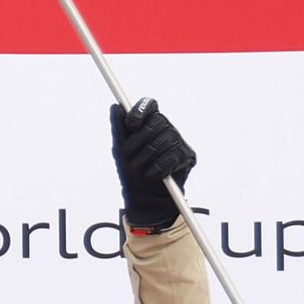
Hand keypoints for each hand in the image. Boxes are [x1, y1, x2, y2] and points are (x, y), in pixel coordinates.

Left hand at [111, 100, 195, 232]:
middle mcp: (166, 129)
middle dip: (138, 141)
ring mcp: (178, 141)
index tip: (131, 124)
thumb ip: (118, 128)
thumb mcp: (120, 151)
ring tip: (140, 170)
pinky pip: (172, 156)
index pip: (150, 105)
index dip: (141, 111)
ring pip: (164, 139)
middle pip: (157, 121)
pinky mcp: (187, 156)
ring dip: (146, 158)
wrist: (144, 198)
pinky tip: (152, 176)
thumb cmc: (131, 172)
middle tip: (128, 155)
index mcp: (149, 123)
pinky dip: (158, 168)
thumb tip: (115, 107)